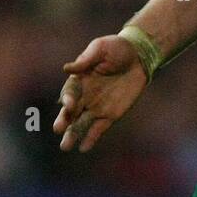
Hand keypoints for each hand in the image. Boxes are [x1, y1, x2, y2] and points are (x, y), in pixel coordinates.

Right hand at [54, 35, 149, 152]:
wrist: (138, 56)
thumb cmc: (117, 48)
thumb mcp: (100, 48)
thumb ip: (86, 60)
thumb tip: (67, 68)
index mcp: (79, 80)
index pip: (70, 92)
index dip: (68, 99)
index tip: (68, 105)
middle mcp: (84, 96)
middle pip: (71, 112)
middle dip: (64, 120)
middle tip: (58, 130)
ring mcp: (96, 107)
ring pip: (81, 124)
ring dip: (73, 134)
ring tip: (65, 146)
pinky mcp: (110, 114)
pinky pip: (99, 128)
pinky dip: (91, 138)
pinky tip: (83, 148)